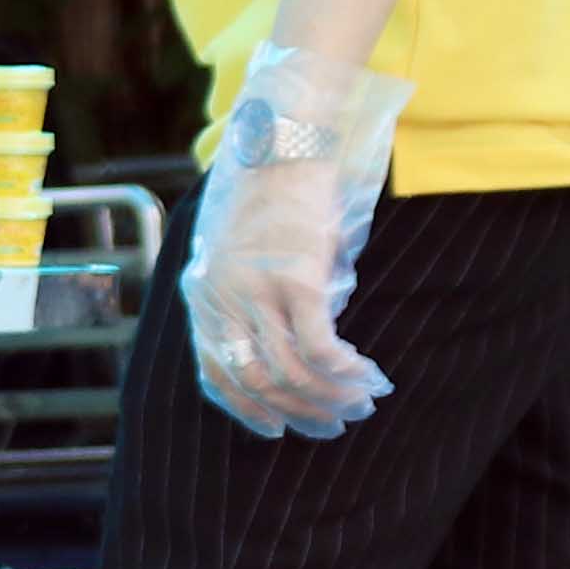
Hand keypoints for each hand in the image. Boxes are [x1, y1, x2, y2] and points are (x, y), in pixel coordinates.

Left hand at [182, 47, 414, 438]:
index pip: (214, 374)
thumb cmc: (263, 190)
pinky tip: (369, 375)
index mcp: (200, 294)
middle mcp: (220, 298)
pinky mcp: (296, 278)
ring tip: (361, 402)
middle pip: (256, 382)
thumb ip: (248, 296)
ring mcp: (256, 290)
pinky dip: (347, 371)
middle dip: (298, 413)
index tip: (278, 429)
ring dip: (330, 396)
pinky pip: (321, 346)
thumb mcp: (235, 248)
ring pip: (291, 371)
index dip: (247, 409)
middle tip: (335, 424)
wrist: (278, 139)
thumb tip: (290, 345)